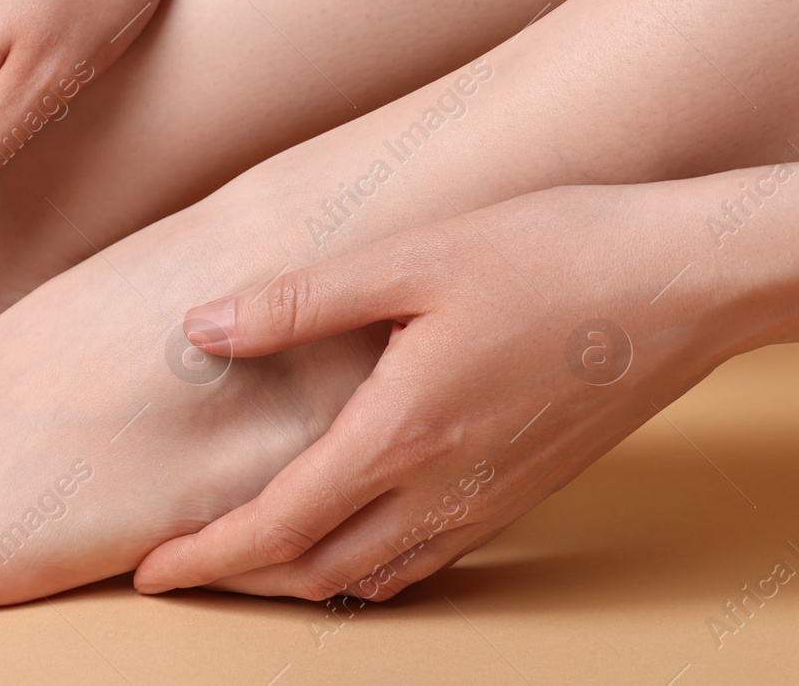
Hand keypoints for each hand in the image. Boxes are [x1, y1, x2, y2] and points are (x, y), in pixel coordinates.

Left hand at [133, 179, 781, 600]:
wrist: (683, 281)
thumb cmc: (551, 255)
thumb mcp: (411, 259)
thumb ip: (297, 302)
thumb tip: (200, 326)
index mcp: (403, 433)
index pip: (278, 526)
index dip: (206, 558)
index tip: (151, 573)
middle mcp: (444, 487)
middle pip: (317, 570)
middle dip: (239, 580)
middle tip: (180, 568)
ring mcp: (490, 499)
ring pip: (374, 576)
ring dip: (298, 579)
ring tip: (247, 560)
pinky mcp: (523, 491)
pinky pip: (428, 560)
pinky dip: (366, 569)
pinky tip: (350, 540)